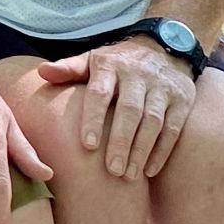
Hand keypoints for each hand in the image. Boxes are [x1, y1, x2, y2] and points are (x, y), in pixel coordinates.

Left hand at [37, 37, 198, 181]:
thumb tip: (41, 72)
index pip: (100, 92)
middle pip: (130, 110)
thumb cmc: (118, 63)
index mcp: (110, 65)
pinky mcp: (182, 99)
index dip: (94, 118)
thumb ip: (68, 69)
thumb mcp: (93, 60)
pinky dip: (162, 151)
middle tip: (111, 170)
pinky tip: (149, 170)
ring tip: (128, 176)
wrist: (163, 47)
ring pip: (153, 121)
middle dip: (121, 141)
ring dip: (141, 150)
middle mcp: (138, 75)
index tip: (87, 145)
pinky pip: (173, 128)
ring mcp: (163, 87)